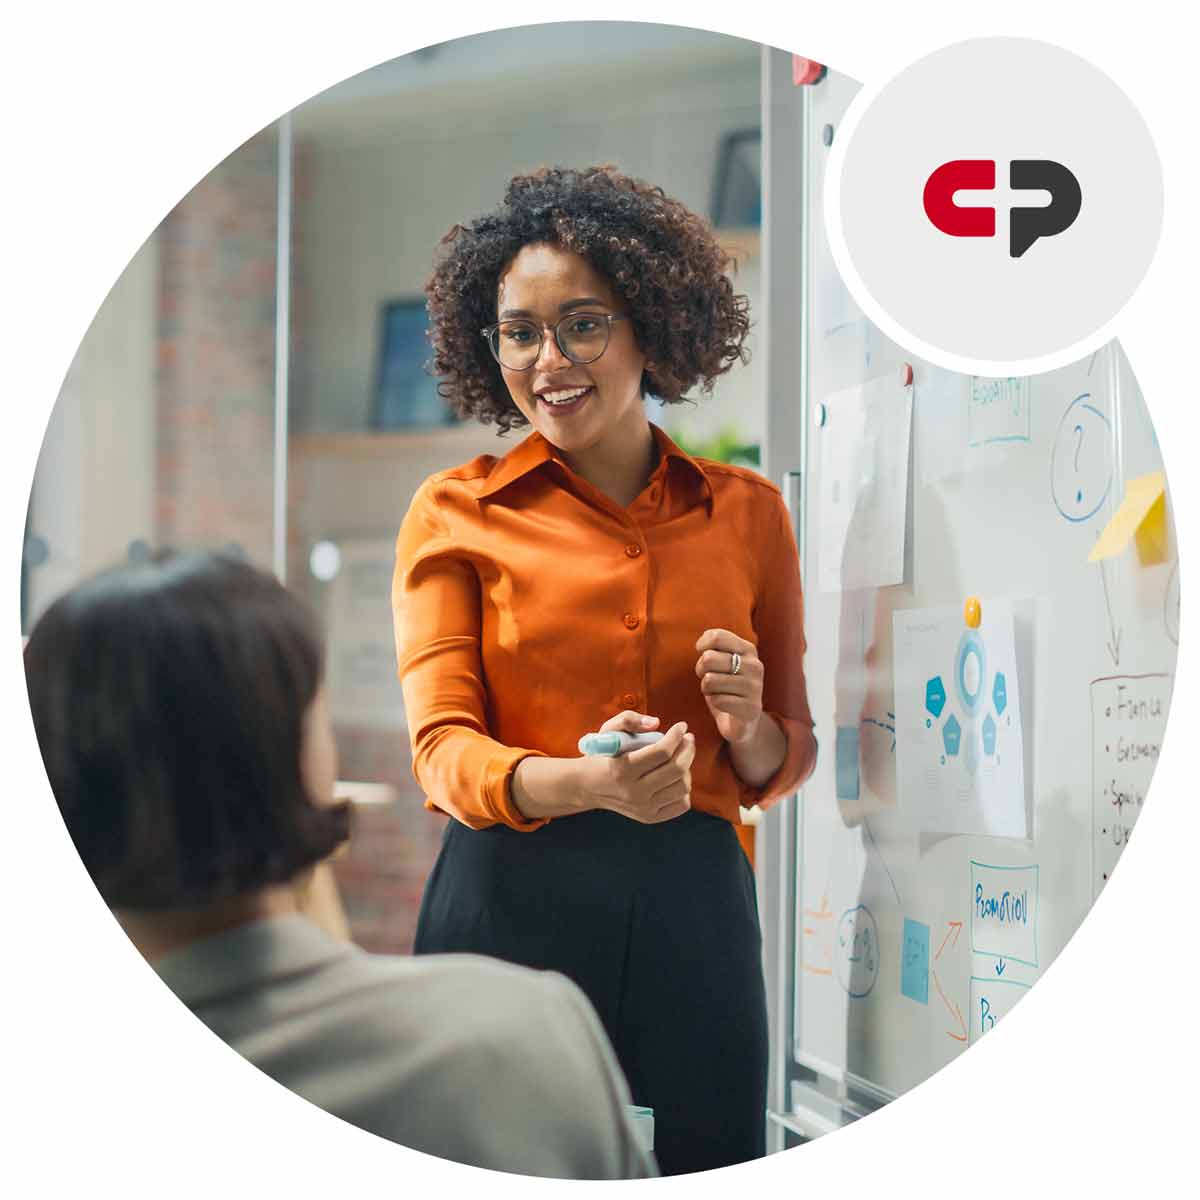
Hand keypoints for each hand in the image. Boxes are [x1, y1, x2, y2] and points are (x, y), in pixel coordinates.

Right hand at [580, 711, 694, 823]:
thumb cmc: (602, 755)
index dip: (676, 735)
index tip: (682, 726)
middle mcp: (634, 792)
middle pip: (676, 769)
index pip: (661, 752)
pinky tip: (676, 777)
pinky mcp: (650, 817)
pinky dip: (684, 788)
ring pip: (682, 787)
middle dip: (688, 749)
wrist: (589, 786)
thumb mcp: (607, 732)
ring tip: (682, 756)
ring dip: (687, 767)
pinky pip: (682, 804)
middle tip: (688, 738)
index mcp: (622, 769)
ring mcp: (643, 808)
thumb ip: (628, 719)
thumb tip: (655, 723)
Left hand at [694, 628, 763, 744]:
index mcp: (748, 649)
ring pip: (710, 680)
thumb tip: (702, 643)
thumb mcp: (722, 661)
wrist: (742, 720)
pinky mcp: (751, 708)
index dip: (702, 645)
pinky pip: (717, 700)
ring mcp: (755, 687)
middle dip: (701, 670)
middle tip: (708, 678)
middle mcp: (755, 665)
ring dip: (706, 688)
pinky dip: (714, 702)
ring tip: (716, 691)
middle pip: (708, 658)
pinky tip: (724, 705)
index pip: (716, 636)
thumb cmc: (727, 686)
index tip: (702, 653)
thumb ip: (714, 647)